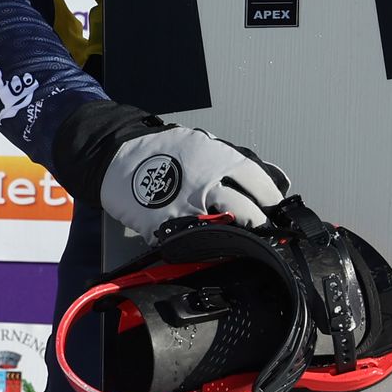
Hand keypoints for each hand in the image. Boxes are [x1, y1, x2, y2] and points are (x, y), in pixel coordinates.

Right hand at [99, 123, 286, 240]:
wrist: (116, 156)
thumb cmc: (161, 149)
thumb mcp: (201, 143)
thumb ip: (232, 160)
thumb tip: (271, 178)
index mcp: (217, 158)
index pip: (259, 182)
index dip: (272, 200)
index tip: (276, 211)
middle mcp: (206, 182)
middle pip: (247, 212)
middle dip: (259, 226)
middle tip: (263, 233)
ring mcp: (187, 206)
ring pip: (224, 232)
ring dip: (235, 240)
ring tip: (240, 244)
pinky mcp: (167, 226)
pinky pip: (192, 244)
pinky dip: (202, 248)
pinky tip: (208, 248)